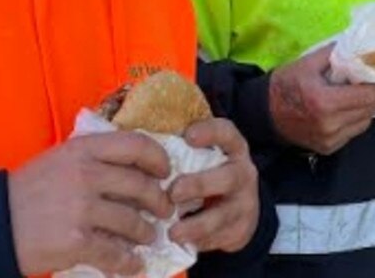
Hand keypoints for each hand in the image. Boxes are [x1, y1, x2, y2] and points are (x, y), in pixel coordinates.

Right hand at [8, 131, 172, 276]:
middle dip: (160, 201)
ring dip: (147, 232)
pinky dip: (129, 262)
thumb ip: (93, 158)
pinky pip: (115, 253)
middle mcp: (85, 175)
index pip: (136, 144)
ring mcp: (82, 208)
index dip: (158, 158)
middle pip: (141, 185)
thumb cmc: (26, 191)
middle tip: (165, 210)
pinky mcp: (77, 241)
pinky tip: (133, 265)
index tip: (165, 171)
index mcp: (82, 149)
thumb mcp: (58, 160)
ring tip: (149, 237)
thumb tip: (135, 169)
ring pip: (133, 221)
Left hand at [168, 117, 258, 252]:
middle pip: (228, 177)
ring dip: (196, 225)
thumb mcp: (202, 158)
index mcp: (232, 149)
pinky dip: (198, 242)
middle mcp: (242, 174)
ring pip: (224, 215)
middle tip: (174, 192)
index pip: (226, 133)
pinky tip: (181, 243)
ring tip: (173, 232)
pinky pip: (219, 238)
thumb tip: (130, 135)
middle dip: (199, 185)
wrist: (239, 208)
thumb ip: (178, 148)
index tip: (188, 136)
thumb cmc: (207, 174)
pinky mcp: (240, 230)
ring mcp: (244, 203)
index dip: (210, 133)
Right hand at [269, 44, 374, 154]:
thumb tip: (361, 45)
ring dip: (373, 105)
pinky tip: (358, 104)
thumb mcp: (307, 63)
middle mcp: (329, 125)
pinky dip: (360, 117)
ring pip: (365, 121)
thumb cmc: (284, 85)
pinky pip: (354, 130)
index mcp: (323, 102)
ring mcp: (330, 140)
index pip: (366, 95)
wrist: (263, 115)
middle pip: (369, 109)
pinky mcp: (329, 148)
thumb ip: (335, 54)